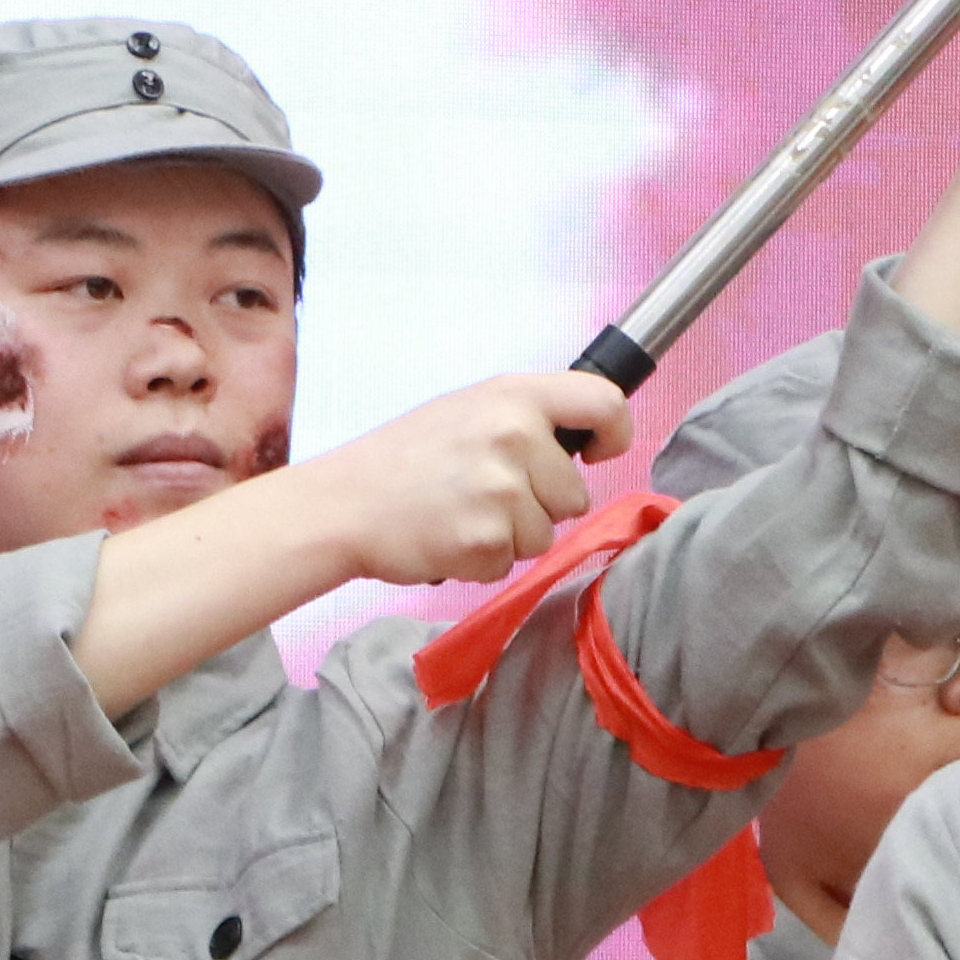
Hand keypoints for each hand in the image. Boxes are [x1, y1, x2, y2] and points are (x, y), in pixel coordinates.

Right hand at [307, 372, 630, 584]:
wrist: (345, 503)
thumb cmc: (405, 458)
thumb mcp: (468, 408)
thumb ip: (527, 416)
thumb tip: (585, 436)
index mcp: (514, 396)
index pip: (605, 402)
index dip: (614, 433)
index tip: (598, 452)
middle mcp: (515, 435)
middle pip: (576, 494)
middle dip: (541, 505)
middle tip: (483, 492)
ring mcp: (503, 489)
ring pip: (547, 534)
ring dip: (511, 536)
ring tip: (461, 512)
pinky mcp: (489, 539)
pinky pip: (513, 563)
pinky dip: (485, 559)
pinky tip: (449, 534)